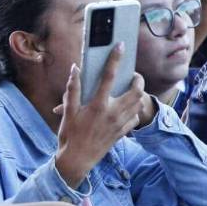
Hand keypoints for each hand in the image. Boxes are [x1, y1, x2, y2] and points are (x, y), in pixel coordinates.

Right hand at [53, 46, 145, 188]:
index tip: (120, 46)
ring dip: (138, 93)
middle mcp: (112, 113)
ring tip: (132, 88)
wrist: (77, 160)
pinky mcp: (122, 133)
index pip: (109, 76)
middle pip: (135, 91)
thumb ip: (72, 89)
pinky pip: (135, 118)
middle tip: (133, 75)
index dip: (115, 59)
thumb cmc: (70, 134)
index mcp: (98, 105)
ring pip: (138, 103)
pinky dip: (135, 110)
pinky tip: (128, 108)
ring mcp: (120, 124)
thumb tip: (75, 69)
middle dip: (138, 79)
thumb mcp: (68, 111)